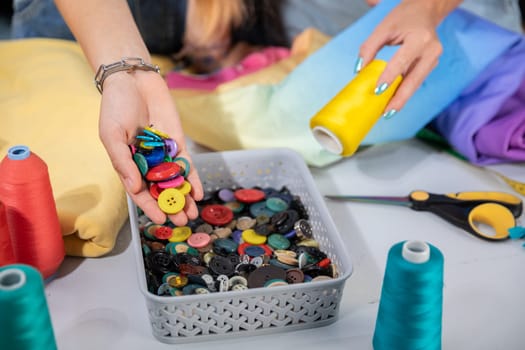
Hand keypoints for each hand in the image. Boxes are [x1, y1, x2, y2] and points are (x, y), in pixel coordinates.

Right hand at [98, 70, 203, 224]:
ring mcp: (163, 154)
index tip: (160, 219)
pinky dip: (193, 178)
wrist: (133, 79)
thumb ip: (122, 162)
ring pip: (176, 181)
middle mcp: (146, 162)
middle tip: (182, 221)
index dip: (150, 206)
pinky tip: (199, 193)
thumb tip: (136, 188)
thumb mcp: (111, 135)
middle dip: (172, 206)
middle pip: (160, 190)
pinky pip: (187, 164)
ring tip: (193, 213)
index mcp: (127, 164)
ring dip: (184, 197)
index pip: (139, 191)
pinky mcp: (178, 143)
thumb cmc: (115, 106)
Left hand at [359, 0, 446, 113]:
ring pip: (416, 84)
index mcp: (420, 39)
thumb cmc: (404, 18)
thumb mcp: (384, 28)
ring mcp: (434, 60)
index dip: (390, 77)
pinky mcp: (431, 66)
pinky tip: (393, 102)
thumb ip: (369, 47)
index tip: (378, 90)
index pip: (402, 61)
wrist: (426, 10)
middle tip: (386, 113)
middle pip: (414, 80)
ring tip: (387, 112)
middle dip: (399, 98)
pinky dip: (404, 92)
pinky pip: (416, 82)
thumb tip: (359, 70)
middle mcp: (431, 51)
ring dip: (402, 99)